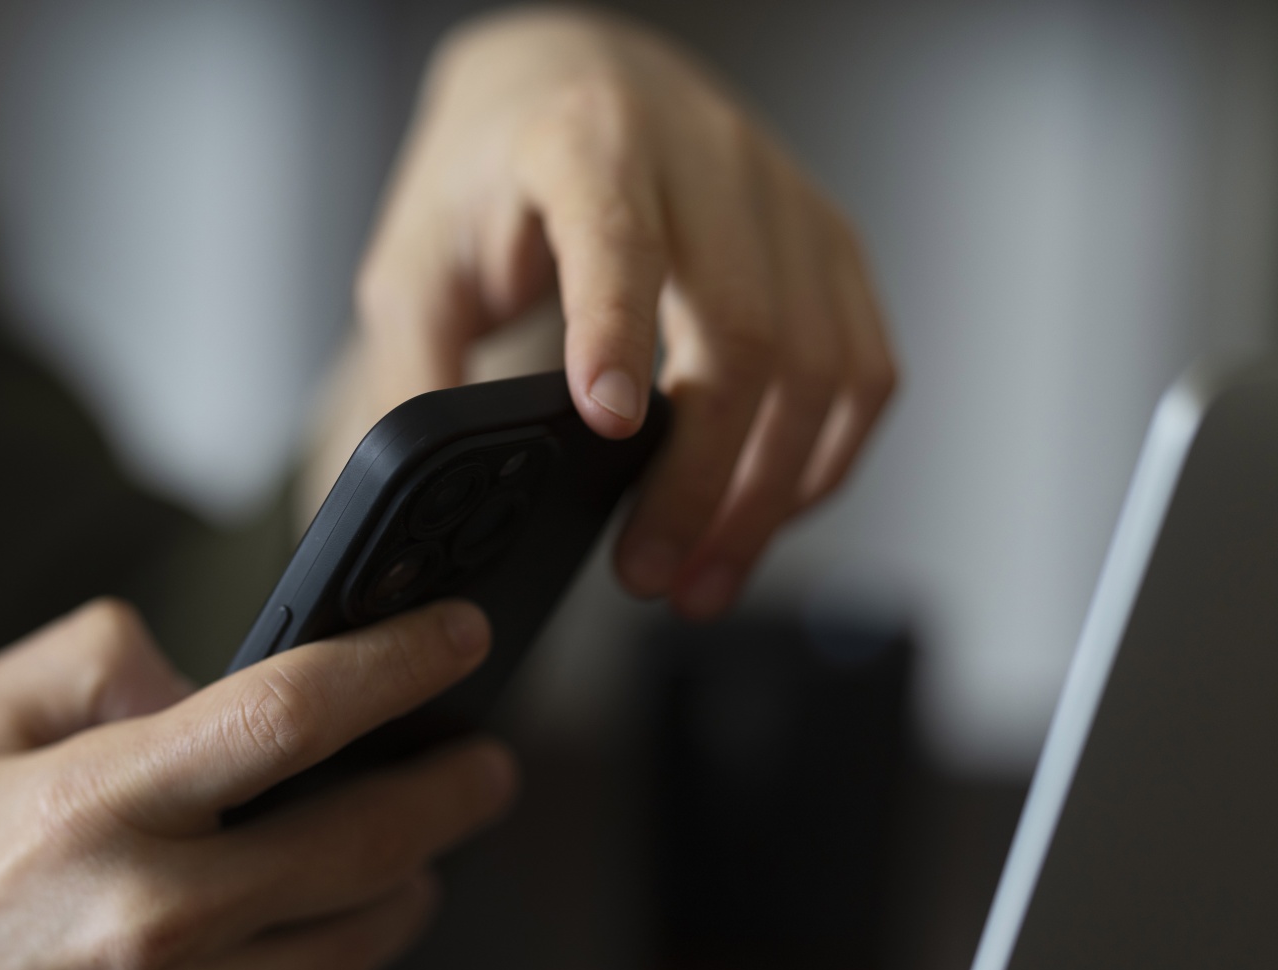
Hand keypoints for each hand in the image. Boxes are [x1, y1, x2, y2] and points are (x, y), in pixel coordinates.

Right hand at [0, 598, 515, 969]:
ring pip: (358, 941)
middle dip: (453, 790)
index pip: (290, 712)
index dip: (399, 663)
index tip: (460, 639)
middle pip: (370, 838)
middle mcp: (150, 917)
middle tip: (483, 767)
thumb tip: (206, 672)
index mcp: (92, 803)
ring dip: (397, 891)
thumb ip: (90, 658)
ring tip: (388, 864)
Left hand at [323, 7, 897, 617]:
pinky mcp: (828, 243)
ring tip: (701, 581)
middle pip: (740, 330)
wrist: (569, 80)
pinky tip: (762, 519)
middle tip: (645, 573)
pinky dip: (820, 464)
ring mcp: (783, 201)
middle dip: (700, 478)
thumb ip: (415, 372)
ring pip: (820, 365)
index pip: (617, 237)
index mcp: (585, 144)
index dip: (618, 333)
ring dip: (767, 496)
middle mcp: (704, 162)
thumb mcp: (414, 262)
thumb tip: (435, 500)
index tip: (608, 428)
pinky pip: (862, 369)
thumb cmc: (489, 175)